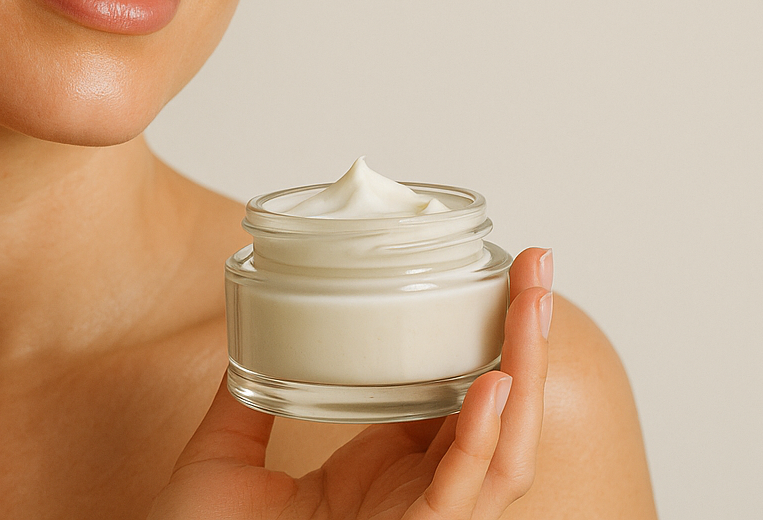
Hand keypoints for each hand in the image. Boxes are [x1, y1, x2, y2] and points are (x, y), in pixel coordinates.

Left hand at [151, 247, 553, 519]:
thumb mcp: (226, 459)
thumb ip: (246, 403)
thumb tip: (248, 335)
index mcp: (385, 478)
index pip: (460, 404)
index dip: (487, 344)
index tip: (496, 280)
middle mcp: (413, 500)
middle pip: (501, 419)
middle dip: (527, 343)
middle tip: (536, 266)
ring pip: (501, 454)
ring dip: (524, 376)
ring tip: (532, 305)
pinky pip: (457, 493)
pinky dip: (481, 441)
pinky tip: (493, 386)